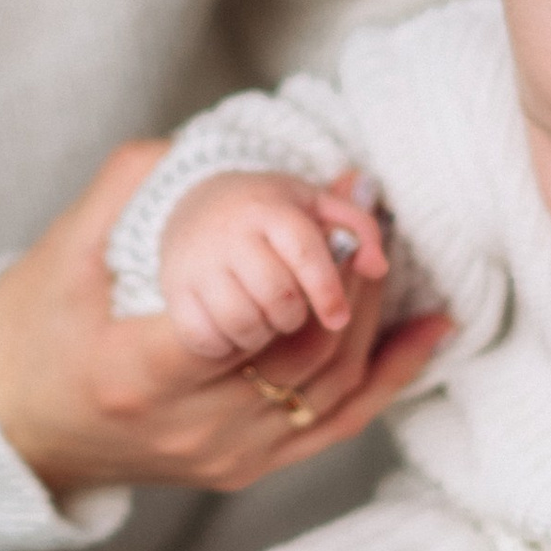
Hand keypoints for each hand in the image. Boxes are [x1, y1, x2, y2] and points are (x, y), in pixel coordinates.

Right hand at [0, 142, 448, 501]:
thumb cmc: (33, 328)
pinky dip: (390, 373)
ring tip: (383, 246)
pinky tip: (428, 326)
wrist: (13, 425)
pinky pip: (338, 423)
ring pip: (332, 385)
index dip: (306, 260)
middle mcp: (190, 427)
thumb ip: (132, 186)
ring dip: (371, 312)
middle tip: (367, 208)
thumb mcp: (65, 248)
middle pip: (304, 349)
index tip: (335, 202)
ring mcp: (224, 455)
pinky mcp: (247, 467)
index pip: (246, 319)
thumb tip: (204, 140)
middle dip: (350, 273)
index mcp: (137, 371)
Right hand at [159, 167, 387, 362]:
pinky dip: (225, 345)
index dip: (329, 290)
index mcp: (270, 208)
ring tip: (263, 321)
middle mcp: (229, 233)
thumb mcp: (316, 206)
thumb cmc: (270, 216)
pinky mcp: (174, 292)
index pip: (306, 252)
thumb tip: (377, 266)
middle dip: (294, 317)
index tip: (338, 316)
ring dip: (262, 334)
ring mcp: (196, 264)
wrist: (193, 209)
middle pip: (278, 297)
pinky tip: (233, 333)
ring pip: (243, 323)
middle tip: (291, 312)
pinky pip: (205, 338)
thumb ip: (358, 228)